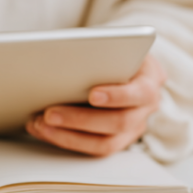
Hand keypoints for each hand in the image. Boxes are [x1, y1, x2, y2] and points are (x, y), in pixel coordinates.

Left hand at [27, 54, 165, 156]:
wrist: (129, 66)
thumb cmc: (120, 53)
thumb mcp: (119, 44)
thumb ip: (103, 51)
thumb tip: (67, 54)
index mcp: (150, 81)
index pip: (140, 93)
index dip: (117, 96)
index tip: (92, 94)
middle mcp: (146, 108)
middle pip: (119, 122)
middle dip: (81, 119)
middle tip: (50, 113)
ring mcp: (133, 128)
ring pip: (105, 143)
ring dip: (68, 136)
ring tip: (41, 125)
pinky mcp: (117, 140)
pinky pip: (92, 148)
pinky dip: (65, 140)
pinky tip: (43, 130)